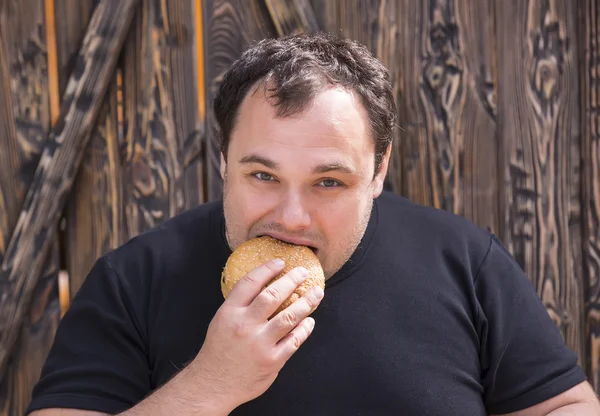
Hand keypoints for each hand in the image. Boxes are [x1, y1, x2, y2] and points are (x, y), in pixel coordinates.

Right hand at [191, 258, 324, 411]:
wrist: (213, 384)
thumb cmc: (219, 349)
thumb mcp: (221, 320)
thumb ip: (240, 304)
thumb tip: (265, 284)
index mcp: (230, 312)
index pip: (250, 282)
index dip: (267, 269)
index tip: (281, 262)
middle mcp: (245, 326)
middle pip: (273, 295)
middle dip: (292, 280)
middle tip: (303, 272)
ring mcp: (259, 344)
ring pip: (289, 316)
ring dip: (307, 302)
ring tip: (316, 292)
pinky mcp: (272, 361)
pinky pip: (294, 340)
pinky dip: (305, 328)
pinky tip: (310, 321)